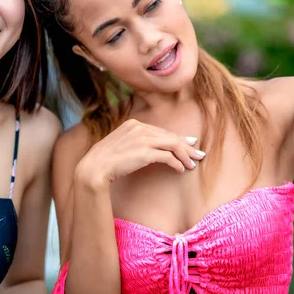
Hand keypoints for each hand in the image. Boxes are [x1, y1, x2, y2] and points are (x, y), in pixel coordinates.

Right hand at [76, 119, 205, 187]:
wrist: (94, 168)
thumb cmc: (106, 160)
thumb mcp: (120, 145)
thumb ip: (135, 142)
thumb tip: (152, 150)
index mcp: (133, 124)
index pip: (161, 131)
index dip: (178, 138)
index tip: (189, 143)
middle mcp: (139, 128)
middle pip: (170, 136)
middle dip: (186, 146)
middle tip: (198, 154)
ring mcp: (142, 139)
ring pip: (173, 144)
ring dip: (185, 155)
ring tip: (192, 164)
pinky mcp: (145, 152)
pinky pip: (168, 156)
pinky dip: (177, 163)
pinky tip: (180, 169)